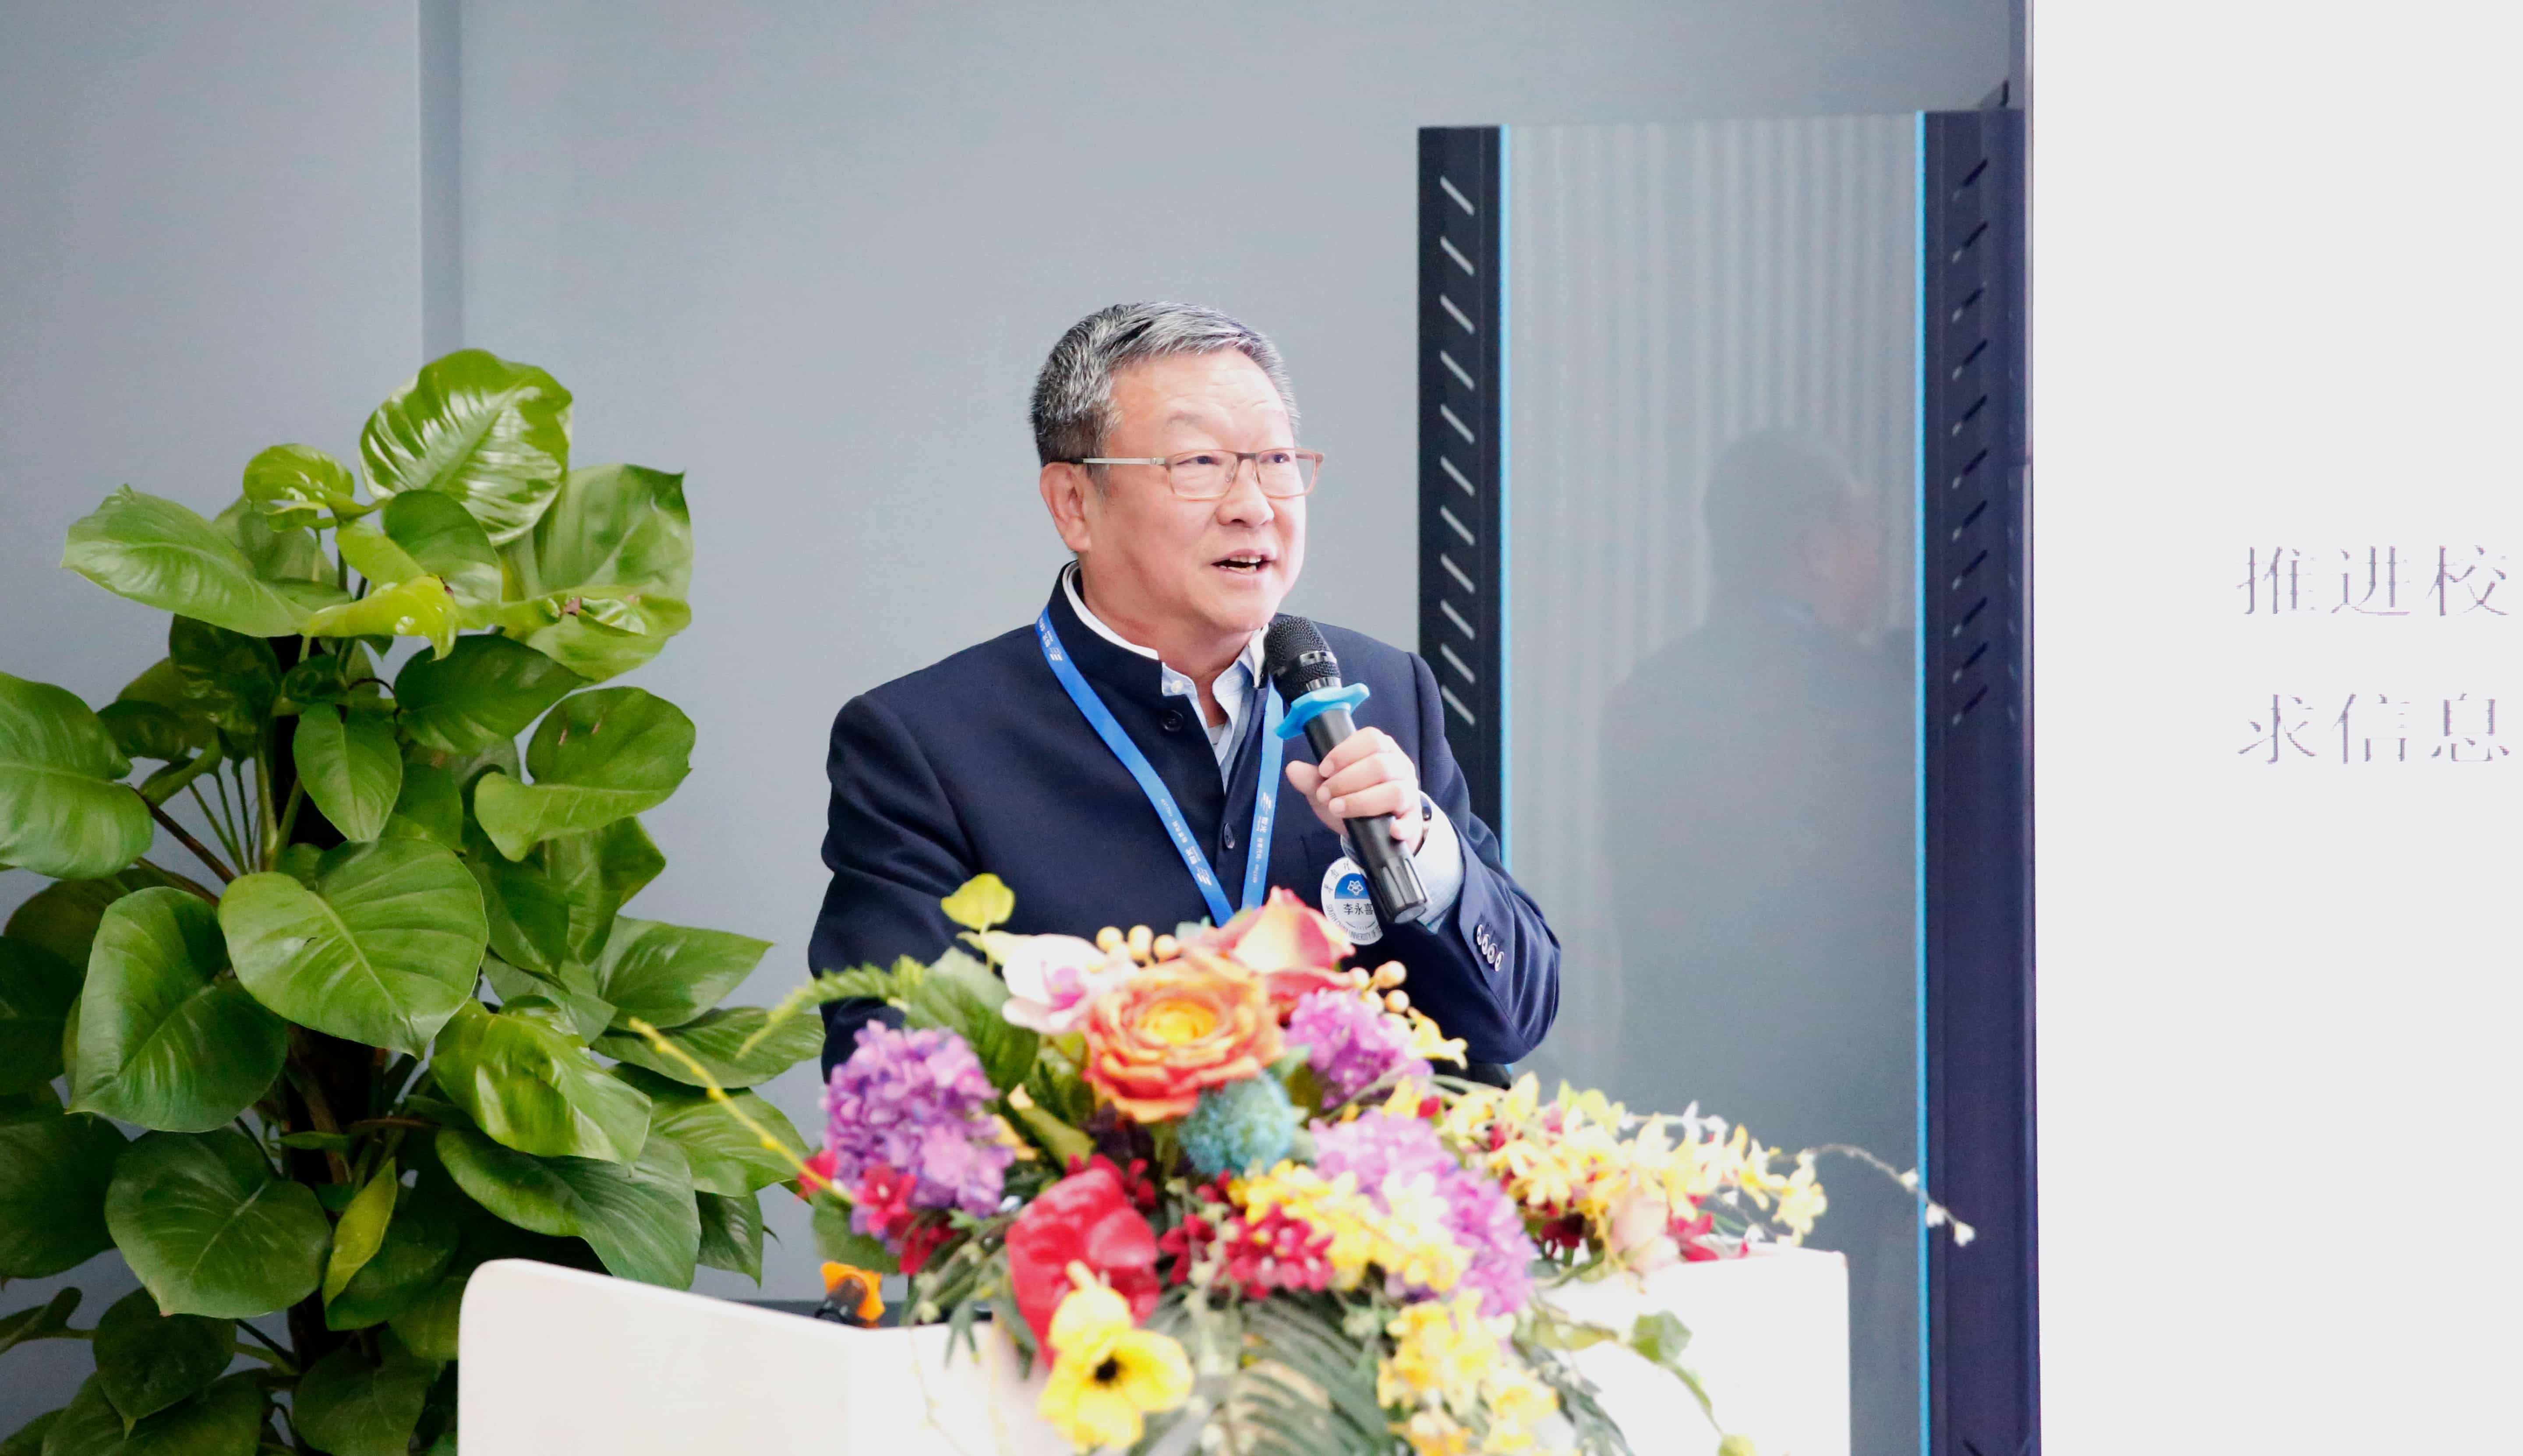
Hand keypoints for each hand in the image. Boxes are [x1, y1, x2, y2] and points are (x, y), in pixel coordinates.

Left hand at [1284, 728, 1424, 851]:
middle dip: (1346, 780)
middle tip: (1325, 795)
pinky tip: (1391, 830)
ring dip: (1362, 801)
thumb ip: (1312, 779)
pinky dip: (1402, 825)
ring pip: (1394, 791)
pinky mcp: (1413, 818)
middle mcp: (1399, 766)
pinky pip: (1412, 820)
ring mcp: (1409, 792)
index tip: (1324, 770)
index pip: (1371, 739)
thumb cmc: (1354, 798)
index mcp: (1381, 750)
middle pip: (1379, 765)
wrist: (1377, 828)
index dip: (1345, 753)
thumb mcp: (1331, 788)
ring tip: (1338, 809)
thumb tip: (1292, 769)